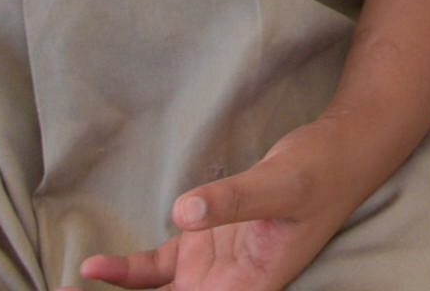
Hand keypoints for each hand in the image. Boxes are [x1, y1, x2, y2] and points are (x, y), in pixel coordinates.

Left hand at [71, 109, 384, 290]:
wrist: (338, 151)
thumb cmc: (320, 172)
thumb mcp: (280, 185)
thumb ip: (232, 200)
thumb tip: (183, 211)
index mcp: (251, 288)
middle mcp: (228, 287)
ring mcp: (211, 269)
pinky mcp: (200, 244)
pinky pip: (153, 271)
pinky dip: (123, 272)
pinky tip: (91, 268)